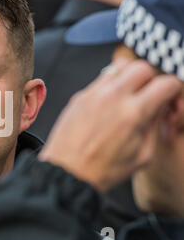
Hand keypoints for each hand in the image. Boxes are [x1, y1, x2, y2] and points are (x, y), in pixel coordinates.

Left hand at [39, 60, 181, 191]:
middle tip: (149, 96)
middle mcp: (113, 97)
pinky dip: (110, 85)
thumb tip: (161, 105)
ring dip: (129, 77)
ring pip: (119, 67)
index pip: (166, 82)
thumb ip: (155, 125)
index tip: (169, 98)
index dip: (173, 90)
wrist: (67, 173)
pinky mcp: (79, 96)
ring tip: (129, 96)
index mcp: (133, 113)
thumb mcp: (143, 155)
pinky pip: (100, 79)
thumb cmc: (104, 170)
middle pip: (142, 67)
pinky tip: (109, 104)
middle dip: (151, 79)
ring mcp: (93, 94)